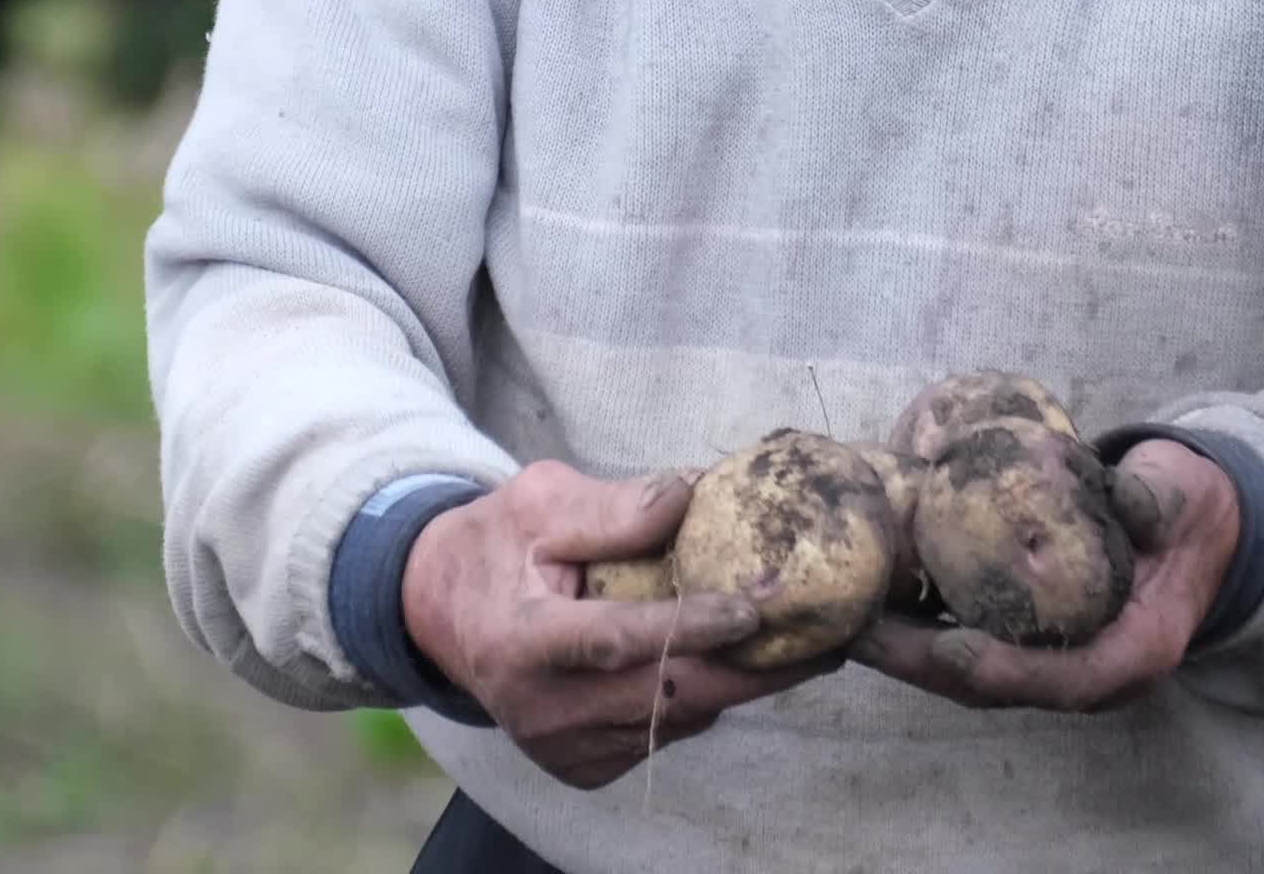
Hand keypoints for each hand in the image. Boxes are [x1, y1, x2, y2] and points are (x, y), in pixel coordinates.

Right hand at [401, 461, 837, 788]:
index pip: (616, 639)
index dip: (688, 627)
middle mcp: (539, 709)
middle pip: (664, 694)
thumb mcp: (539, 501)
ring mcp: (559, 748)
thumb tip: (689, 496)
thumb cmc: (497, 545)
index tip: (753, 611)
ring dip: (736, 684)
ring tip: (799, 646)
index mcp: (521, 640)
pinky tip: (725, 663)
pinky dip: (698, 699)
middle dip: (751, 670)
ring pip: (673, 719)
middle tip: (824, 642)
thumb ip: (610, 507)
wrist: (439, 612)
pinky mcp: (579, 767)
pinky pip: (660, 736)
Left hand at [853, 439, 1239, 712]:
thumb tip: (1119, 494)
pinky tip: (875, 599)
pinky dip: (922, 626)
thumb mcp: (1180, 499)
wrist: (1195, 527)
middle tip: (861, 634)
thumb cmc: (1186, 512)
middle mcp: (1088, 672)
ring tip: (848, 622)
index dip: (1006, 668)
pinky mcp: (1029, 640)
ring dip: (908, 652)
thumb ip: (1150, 502)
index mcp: (1134, 652)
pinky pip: (968, 642)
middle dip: (924, 665)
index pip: (1065, 680)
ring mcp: (1055, 660)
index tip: (950, 647)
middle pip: (996, 686)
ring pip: (971, 672)